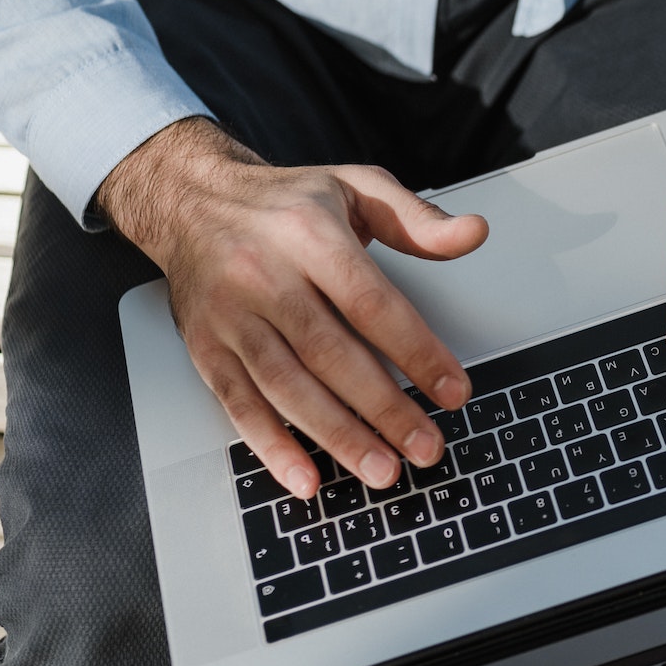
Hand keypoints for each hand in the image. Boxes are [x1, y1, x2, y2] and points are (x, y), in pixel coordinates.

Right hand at [97, 117, 488, 498]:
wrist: (191, 200)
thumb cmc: (287, 202)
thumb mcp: (357, 187)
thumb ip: (418, 220)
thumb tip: (474, 233)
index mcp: (309, 234)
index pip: (371, 303)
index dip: (415, 351)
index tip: (454, 391)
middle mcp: (263, 275)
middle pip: (329, 353)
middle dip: (383, 408)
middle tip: (425, 447)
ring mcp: (230, 316)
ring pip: (286, 386)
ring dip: (336, 436)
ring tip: (381, 471)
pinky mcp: (205, 347)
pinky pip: (238, 404)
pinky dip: (272, 446)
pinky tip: (306, 478)